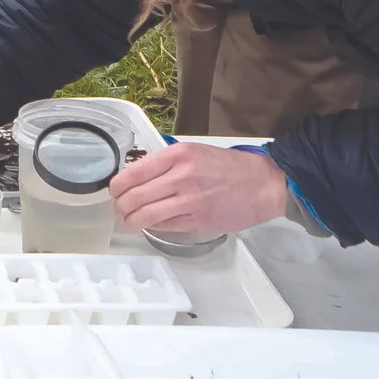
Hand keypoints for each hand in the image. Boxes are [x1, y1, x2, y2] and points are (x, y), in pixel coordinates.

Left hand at [110, 142, 287, 236]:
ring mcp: (189, 199)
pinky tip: (149, 224)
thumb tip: (137, 177)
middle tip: (119, 211)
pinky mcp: (198, 220)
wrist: (263, 184)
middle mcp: (181, 176)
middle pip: (134, 196)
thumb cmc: (230, 168)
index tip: (115, 192)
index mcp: (178, 155)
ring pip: (146, 214)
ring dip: (131, 221)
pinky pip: (164, 226)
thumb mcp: (194, 152)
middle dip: (120, 207)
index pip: (132, 173)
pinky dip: (152, 226)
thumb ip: (166, 163)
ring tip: (128, 222)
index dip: (117, 187)